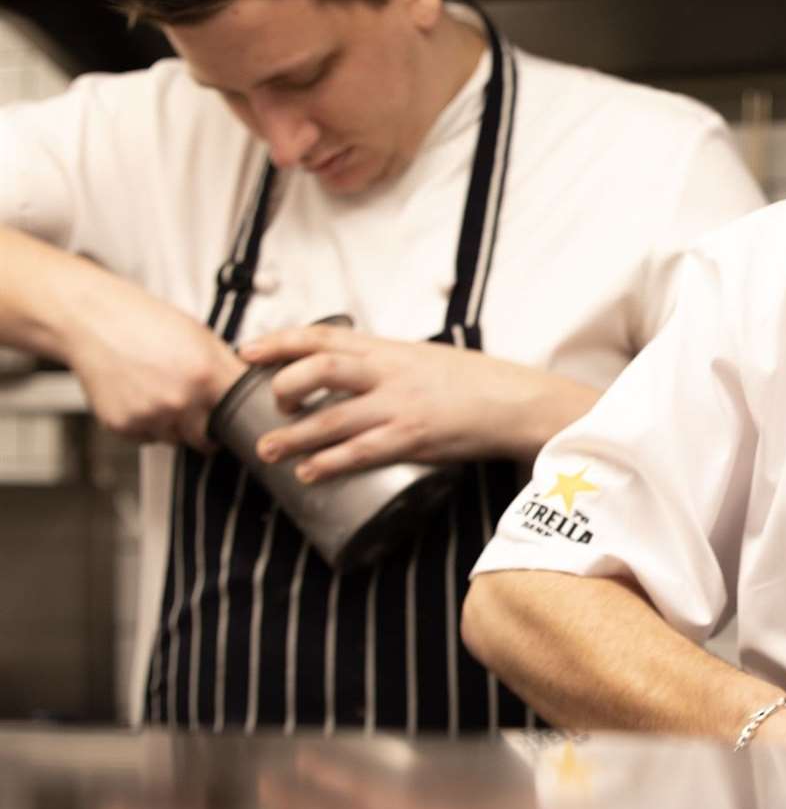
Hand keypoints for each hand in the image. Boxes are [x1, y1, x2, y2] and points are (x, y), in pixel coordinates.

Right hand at [62, 274, 245, 450]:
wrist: (94, 322)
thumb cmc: (147, 323)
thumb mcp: (201, 337)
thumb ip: (227, 368)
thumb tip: (250, 390)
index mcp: (205, 376)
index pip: (237, 417)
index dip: (236, 417)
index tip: (233, 417)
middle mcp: (179, 400)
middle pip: (207, 439)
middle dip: (206, 429)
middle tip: (198, 411)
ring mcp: (150, 416)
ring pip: (176, 440)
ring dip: (175, 426)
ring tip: (162, 394)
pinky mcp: (123, 426)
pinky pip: (147, 438)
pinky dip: (147, 425)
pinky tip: (141, 398)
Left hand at [237, 324, 598, 481]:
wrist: (515, 401)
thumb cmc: (472, 381)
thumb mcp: (422, 359)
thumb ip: (384, 366)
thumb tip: (346, 378)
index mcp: (389, 348)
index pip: (324, 336)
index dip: (280, 341)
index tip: (247, 351)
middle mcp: (389, 372)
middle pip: (320, 369)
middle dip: (283, 386)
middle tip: (267, 405)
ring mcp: (400, 405)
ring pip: (332, 418)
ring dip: (293, 436)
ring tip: (268, 451)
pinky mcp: (413, 437)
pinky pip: (361, 452)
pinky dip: (330, 463)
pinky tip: (309, 473)